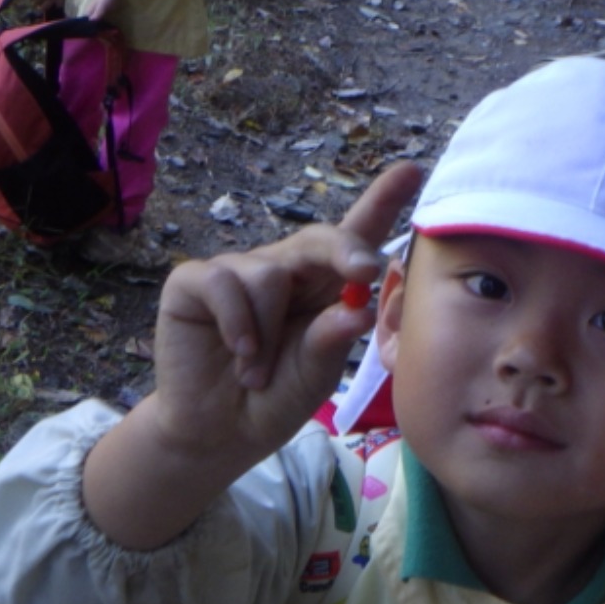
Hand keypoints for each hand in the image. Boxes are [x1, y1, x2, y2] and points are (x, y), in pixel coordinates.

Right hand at [146, 161, 423, 460]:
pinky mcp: (194, 282)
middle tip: (364, 273)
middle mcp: (284, 271)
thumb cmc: (273, 400)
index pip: (355, 239)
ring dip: (269, 333)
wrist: (216, 433)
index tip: (410, 171)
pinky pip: (224, 283)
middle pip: (319, 240)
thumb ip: (330, 343)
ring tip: (257, 374)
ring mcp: (237, 271)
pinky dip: (237, 324)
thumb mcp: (312, 378)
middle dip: (346, 252)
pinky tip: (238, 355)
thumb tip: (358, 311)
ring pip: (270, 274)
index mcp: (324, 289)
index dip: (381, 203)